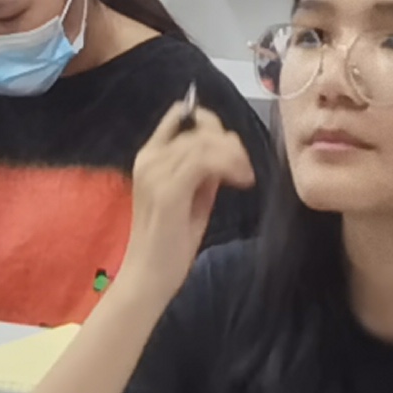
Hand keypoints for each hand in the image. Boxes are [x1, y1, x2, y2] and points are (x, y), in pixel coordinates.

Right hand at [119, 98, 255, 290]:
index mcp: (149, 158)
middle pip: (199, 130)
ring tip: (245, 177)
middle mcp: (149, 159)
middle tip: (245, 167)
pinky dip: (229, 166)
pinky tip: (241, 182)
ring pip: (205, 143)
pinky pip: (205, 162)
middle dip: (230, 143)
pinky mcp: (169, 191)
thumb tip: (225, 153)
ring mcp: (156, 173)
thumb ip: (202, 173)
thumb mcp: (190, 198)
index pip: (178, 117)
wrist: (147, 275)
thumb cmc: (168, 242)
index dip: (209, 120)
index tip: (231, 143)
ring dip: (233, 155)